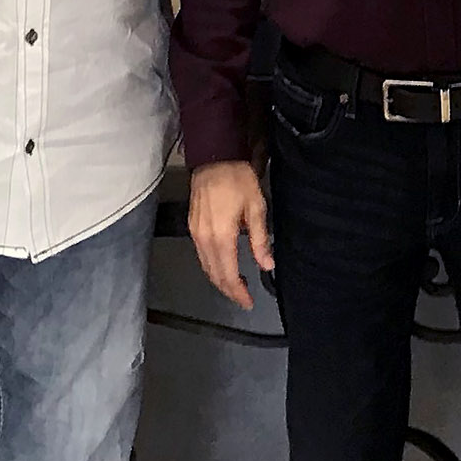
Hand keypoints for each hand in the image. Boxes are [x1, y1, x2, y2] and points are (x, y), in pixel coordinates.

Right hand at [186, 160, 271, 311]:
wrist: (215, 158)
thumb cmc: (236, 178)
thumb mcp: (256, 208)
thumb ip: (260, 240)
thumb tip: (267, 264)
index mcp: (221, 236)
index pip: (228, 275)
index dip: (238, 292)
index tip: (248, 301)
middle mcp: (204, 238)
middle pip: (214, 275)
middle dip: (228, 290)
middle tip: (243, 297)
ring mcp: (196, 233)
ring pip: (206, 266)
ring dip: (220, 279)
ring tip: (236, 285)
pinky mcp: (193, 226)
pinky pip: (201, 254)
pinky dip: (212, 266)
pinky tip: (223, 266)